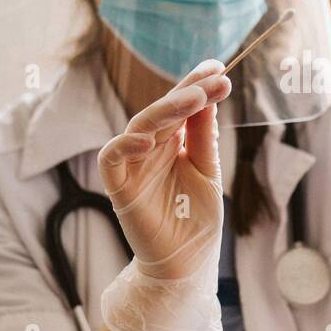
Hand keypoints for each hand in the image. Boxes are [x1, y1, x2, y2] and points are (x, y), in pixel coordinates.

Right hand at [98, 60, 231, 279]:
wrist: (187, 262)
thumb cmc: (196, 218)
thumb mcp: (207, 171)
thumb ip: (202, 138)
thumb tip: (208, 98)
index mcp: (172, 142)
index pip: (181, 107)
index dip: (196, 85)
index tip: (218, 67)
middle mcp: (150, 148)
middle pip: (163, 111)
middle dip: (189, 92)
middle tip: (216, 79)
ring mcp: (133, 165)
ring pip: (140, 126)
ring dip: (166, 110)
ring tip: (194, 98)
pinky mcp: (119, 186)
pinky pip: (112, 159)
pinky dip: (125, 145)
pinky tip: (147, 136)